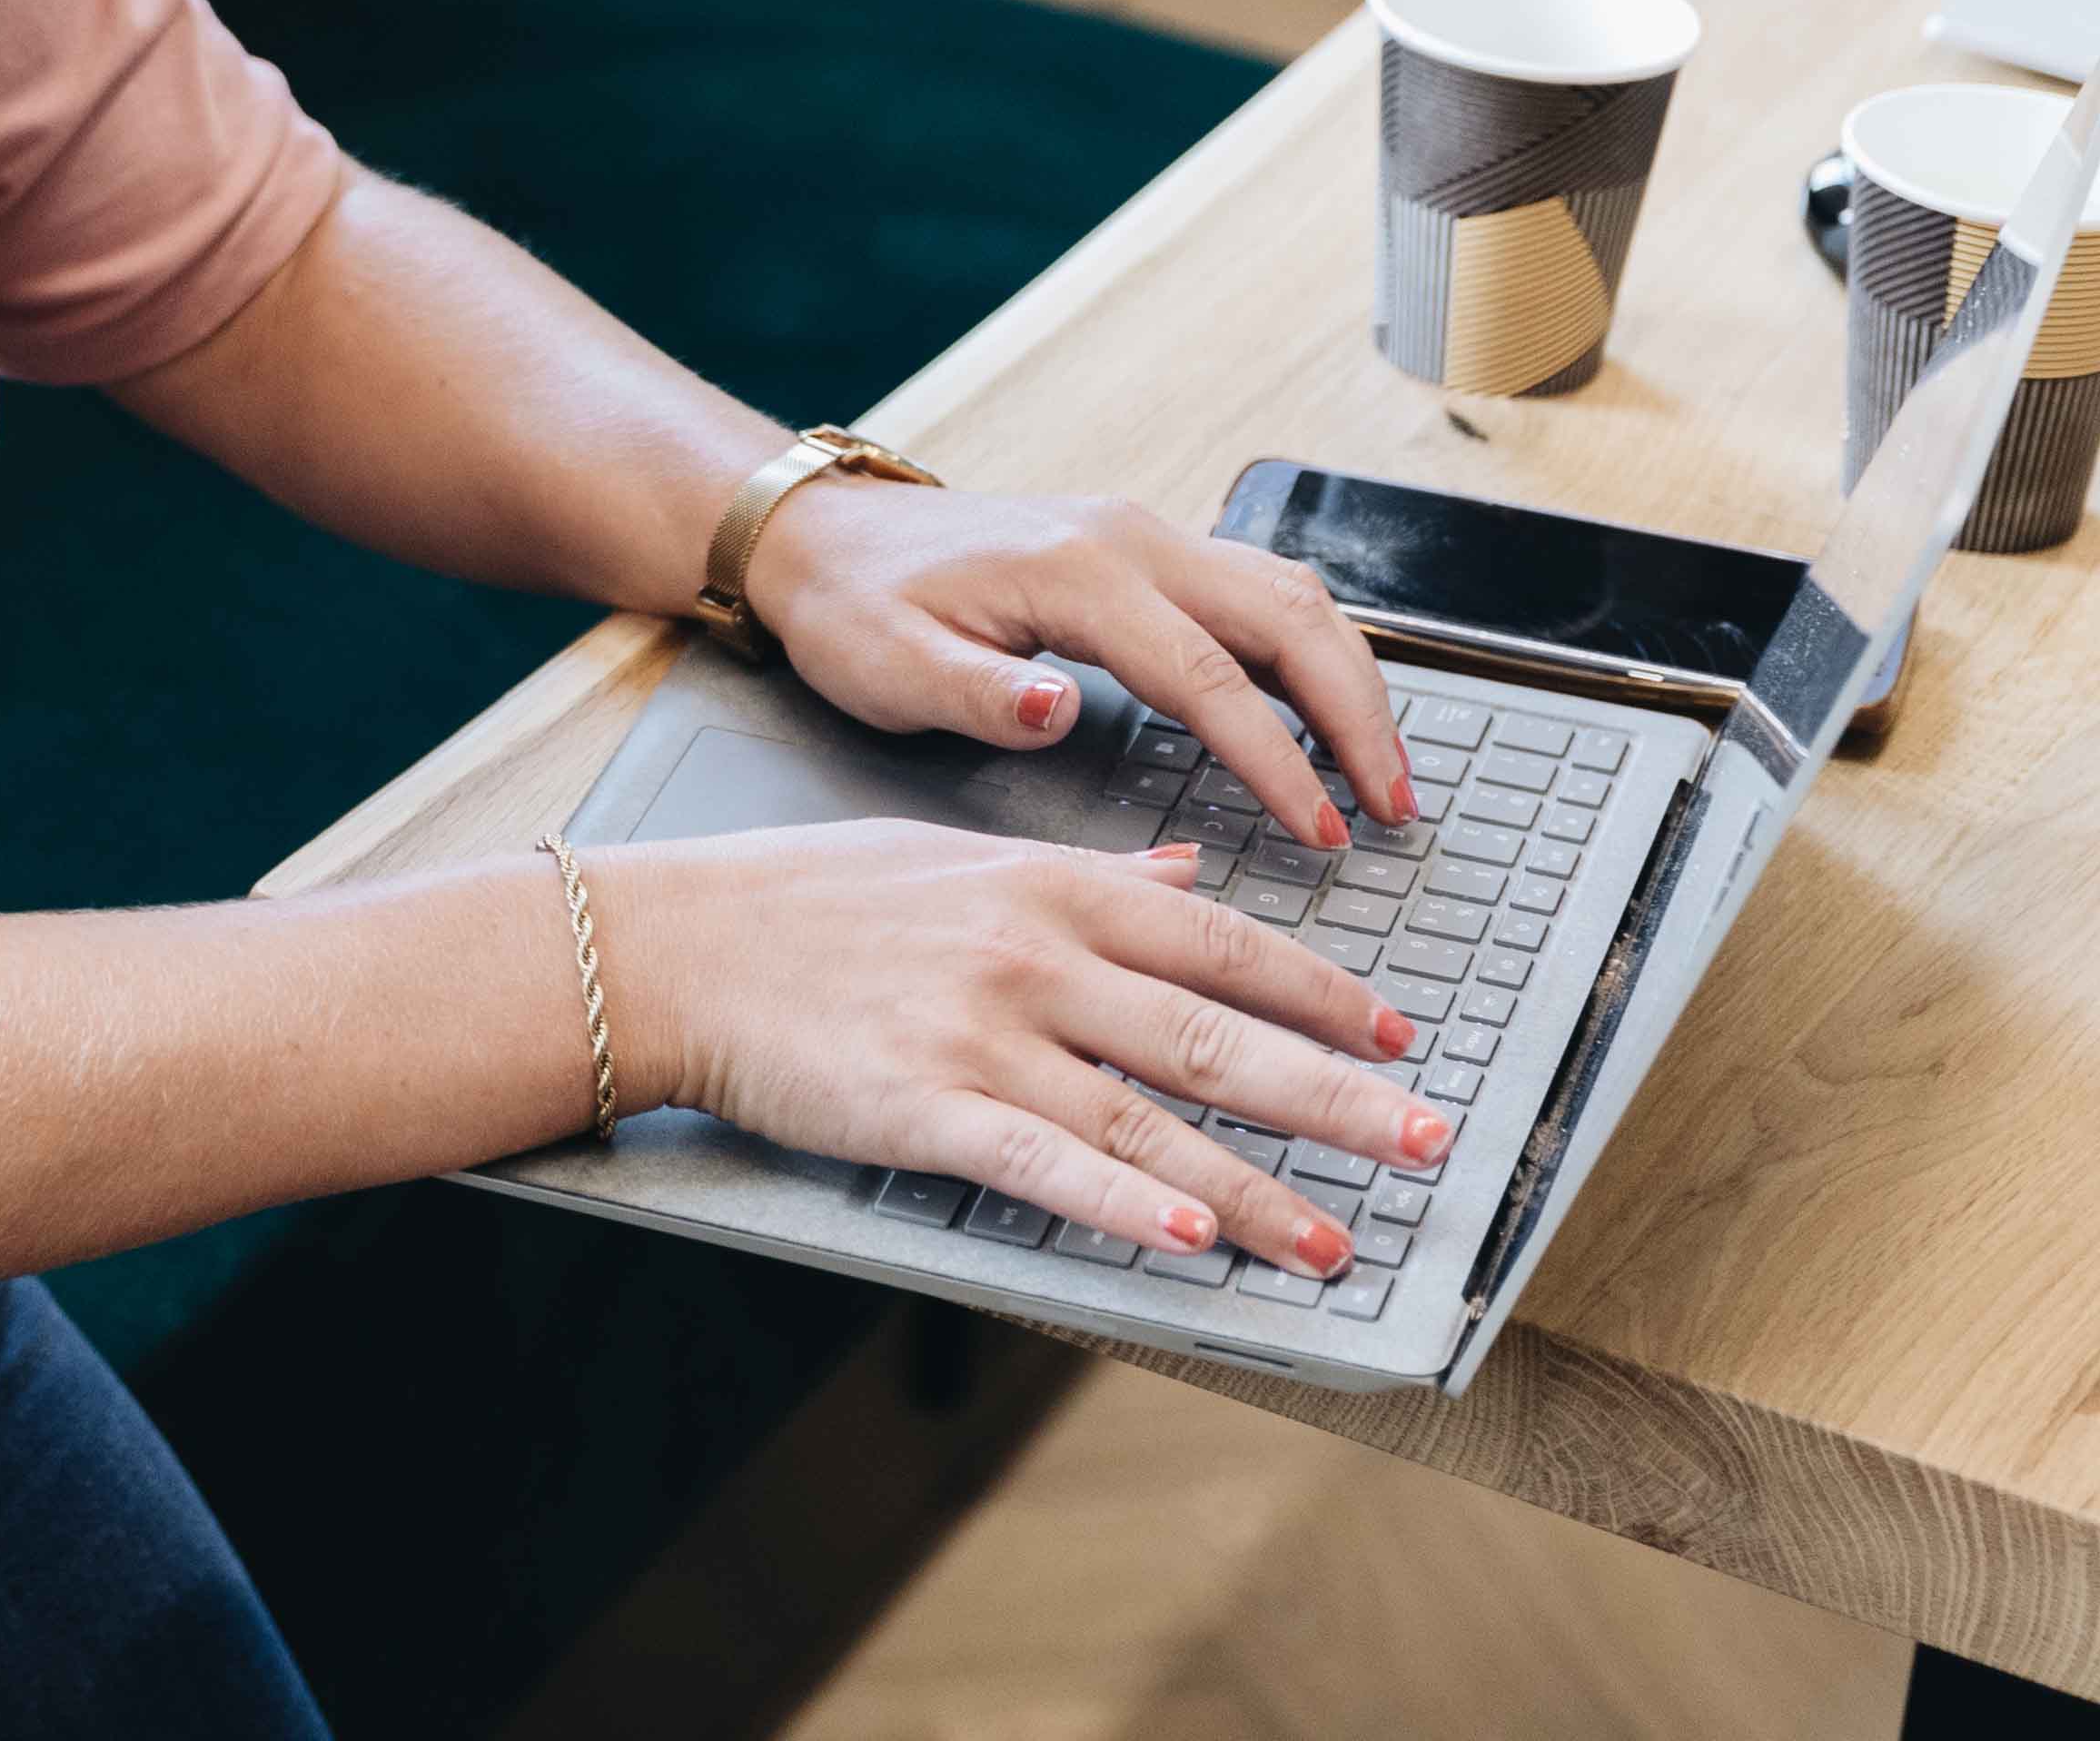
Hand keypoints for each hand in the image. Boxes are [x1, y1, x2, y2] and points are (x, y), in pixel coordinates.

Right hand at [587, 824, 1447, 1274]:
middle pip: (1216, 1033)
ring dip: (1255, 1188)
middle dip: (1333, 1097)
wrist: (675, 944)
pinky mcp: (924, 1108)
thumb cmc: (803, 899)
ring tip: (1336, 1238)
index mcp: (1049, 887)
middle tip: (1424, 1142)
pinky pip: (1045, 1165)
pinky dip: (1124, 1209)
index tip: (1398, 1037)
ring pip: (1149, 1119)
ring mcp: (982, 1035)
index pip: (1221, 940)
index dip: (1322, 991)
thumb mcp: (952, 854)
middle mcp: (1034, 956)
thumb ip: (1085, 869)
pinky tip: (1190, 1245)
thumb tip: (1187, 869)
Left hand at [740, 484, 1415, 846]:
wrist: (821, 535)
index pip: (1211, 674)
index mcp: (1077, 572)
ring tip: (1386, 772)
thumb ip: (978, 694)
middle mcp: (1129, 539)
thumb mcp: (888, 664)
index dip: (1279, 759)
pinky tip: (1328, 711)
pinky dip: (1313, 651)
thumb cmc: (851, 606)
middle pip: (1288, 616)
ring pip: (1289, 594)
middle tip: (1396, 806)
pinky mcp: (1143, 550)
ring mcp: (1143, 536)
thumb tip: (1062, 712)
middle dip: (1358, 713)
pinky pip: (1259, 592)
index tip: (1324, 830)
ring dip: (1349, 678)